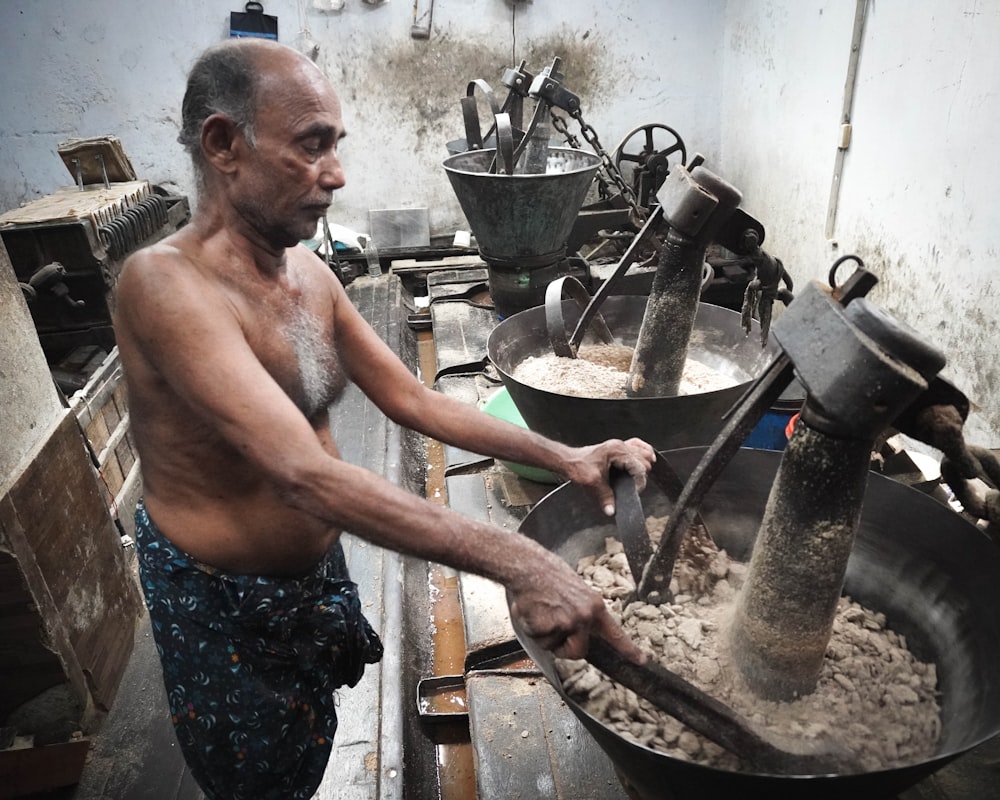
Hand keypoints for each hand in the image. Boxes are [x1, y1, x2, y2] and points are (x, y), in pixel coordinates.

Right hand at [508, 551, 645, 663]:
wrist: (526, 565)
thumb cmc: (547, 574)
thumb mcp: (576, 590)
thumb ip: (582, 611)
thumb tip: (580, 631)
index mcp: (594, 606)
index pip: (615, 633)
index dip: (628, 649)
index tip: (641, 660)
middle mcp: (585, 616)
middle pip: (579, 652)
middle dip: (565, 649)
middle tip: (553, 631)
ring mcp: (567, 622)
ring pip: (553, 646)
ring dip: (544, 636)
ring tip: (540, 611)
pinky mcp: (548, 626)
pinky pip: (539, 640)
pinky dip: (531, 630)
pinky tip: (530, 610)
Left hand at [561, 437, 656, 516]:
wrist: (568, 461)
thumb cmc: (577, 466)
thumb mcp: (592, 483)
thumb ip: (604, 497)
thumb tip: (612, 510)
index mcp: (616, 451)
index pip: (639, 466)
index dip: (639, 481)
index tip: (634, 491)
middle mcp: (619, 446)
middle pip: (643, 459)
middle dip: (641, 474)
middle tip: (633, 487)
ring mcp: (618, 446)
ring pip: (642, 451)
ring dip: (644, 463)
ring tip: (639, 477)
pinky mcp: (616, 449)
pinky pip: (636, 446)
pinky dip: (642, 452)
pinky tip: (646, 458)